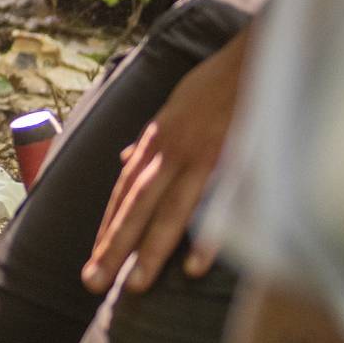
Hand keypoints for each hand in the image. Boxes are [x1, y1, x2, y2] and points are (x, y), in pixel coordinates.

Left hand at [85, 23, 253, 295]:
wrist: (251, 57)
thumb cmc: (215, 82)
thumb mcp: (172, 107)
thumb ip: (149, 140)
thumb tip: (125, 160)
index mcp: (156, 141)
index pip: (124, 190)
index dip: (109, 224)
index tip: (95, 257)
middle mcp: (169, 151)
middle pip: (135, 206)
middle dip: (114, 245)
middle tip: (92, 282)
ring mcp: (199, 157)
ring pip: (167, 211)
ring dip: (150, 249)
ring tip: (134, 285)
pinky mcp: (231, 161)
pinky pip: (215, 207)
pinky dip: (207, 236)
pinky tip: (195, 267)